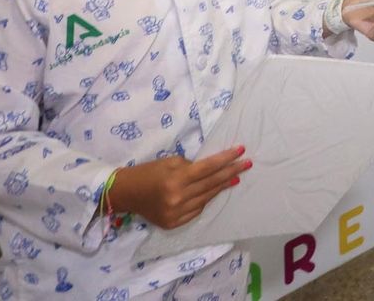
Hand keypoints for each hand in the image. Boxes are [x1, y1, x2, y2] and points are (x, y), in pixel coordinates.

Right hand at [109, 145, 251, 229]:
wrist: (126, 193)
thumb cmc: (148, 172)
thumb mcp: (169, 162)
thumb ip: (191, 166)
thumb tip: (212, 169)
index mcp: (176, 179)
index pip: (209, 167)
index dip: (226, 158)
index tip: (242, 150)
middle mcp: (178, 197)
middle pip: (212, 183)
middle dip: (232, 171)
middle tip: (247, 163)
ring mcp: (177, 213)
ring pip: (207, 197)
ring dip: (222, 187)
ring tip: (235, 177)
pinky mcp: (174, 223)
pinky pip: (197, 210)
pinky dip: (206, 199)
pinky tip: (214, 191)